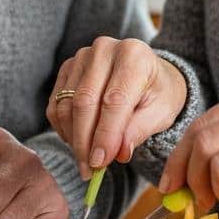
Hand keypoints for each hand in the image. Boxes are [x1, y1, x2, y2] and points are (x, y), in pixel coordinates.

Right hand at [46, 37, 186, 178]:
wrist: (148, 74)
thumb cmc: (158, 93)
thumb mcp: (161, 112)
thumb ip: (139, 130)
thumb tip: (119, 153)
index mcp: (134, 55)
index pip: (113, 100)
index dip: (105, 135)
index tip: (100, 163)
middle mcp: (105, 49)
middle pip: (84, 102)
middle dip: (85, 141)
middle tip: (89, 169)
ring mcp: (83, 56)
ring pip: (67, 104)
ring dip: (73, 137)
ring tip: (85, 160)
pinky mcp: (68, 66)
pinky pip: (56, 102)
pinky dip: (63, 127)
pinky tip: (77, 141)